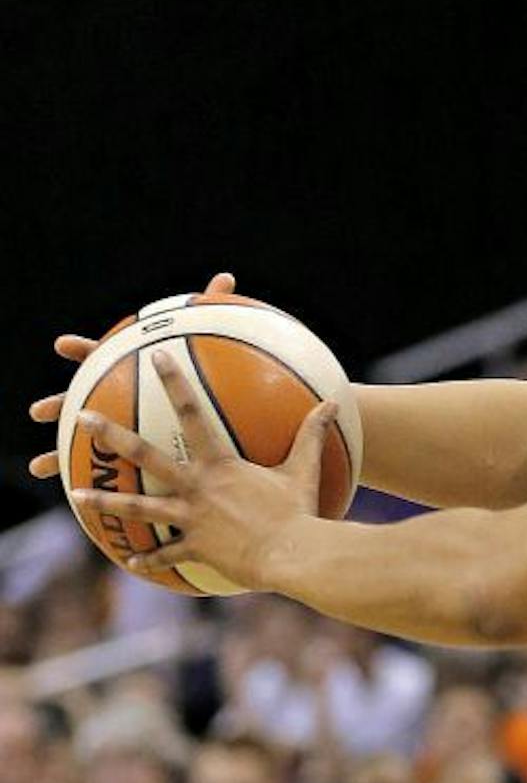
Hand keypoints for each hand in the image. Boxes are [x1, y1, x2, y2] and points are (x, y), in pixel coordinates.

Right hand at [28, 271, 234, 481]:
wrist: (232, 424)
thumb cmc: (222, 385)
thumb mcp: (223, 352)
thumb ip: (216, 314)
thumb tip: (226, 278)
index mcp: (135, 375)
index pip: (107, 357)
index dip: (85, 351)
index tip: (63, 345)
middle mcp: (123, 401)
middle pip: (86, 401)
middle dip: (61, 404)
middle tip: (38, 411)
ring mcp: (127, 430)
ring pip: (88, 443)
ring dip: (61, 454)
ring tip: (40, 468)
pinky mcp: (140, 461)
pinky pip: (118, 479)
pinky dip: (104, 494)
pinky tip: (85, 504)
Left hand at [66, 349, 338, 590]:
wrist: (292, 554)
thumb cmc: (299, 511)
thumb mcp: (305, 470)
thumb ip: (312, 435)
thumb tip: (332, 404)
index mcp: (220, 465)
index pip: (193, 414)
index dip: (175, 383)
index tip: (157, 358)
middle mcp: (197, 488)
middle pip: (146, 455)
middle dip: (111, 434)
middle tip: (81, 417)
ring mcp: (191, 519)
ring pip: (139, 507)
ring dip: (106, 498)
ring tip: (76, 493)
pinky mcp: (195, 548)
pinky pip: (166, 553)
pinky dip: (149, 556)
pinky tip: (129, 559)